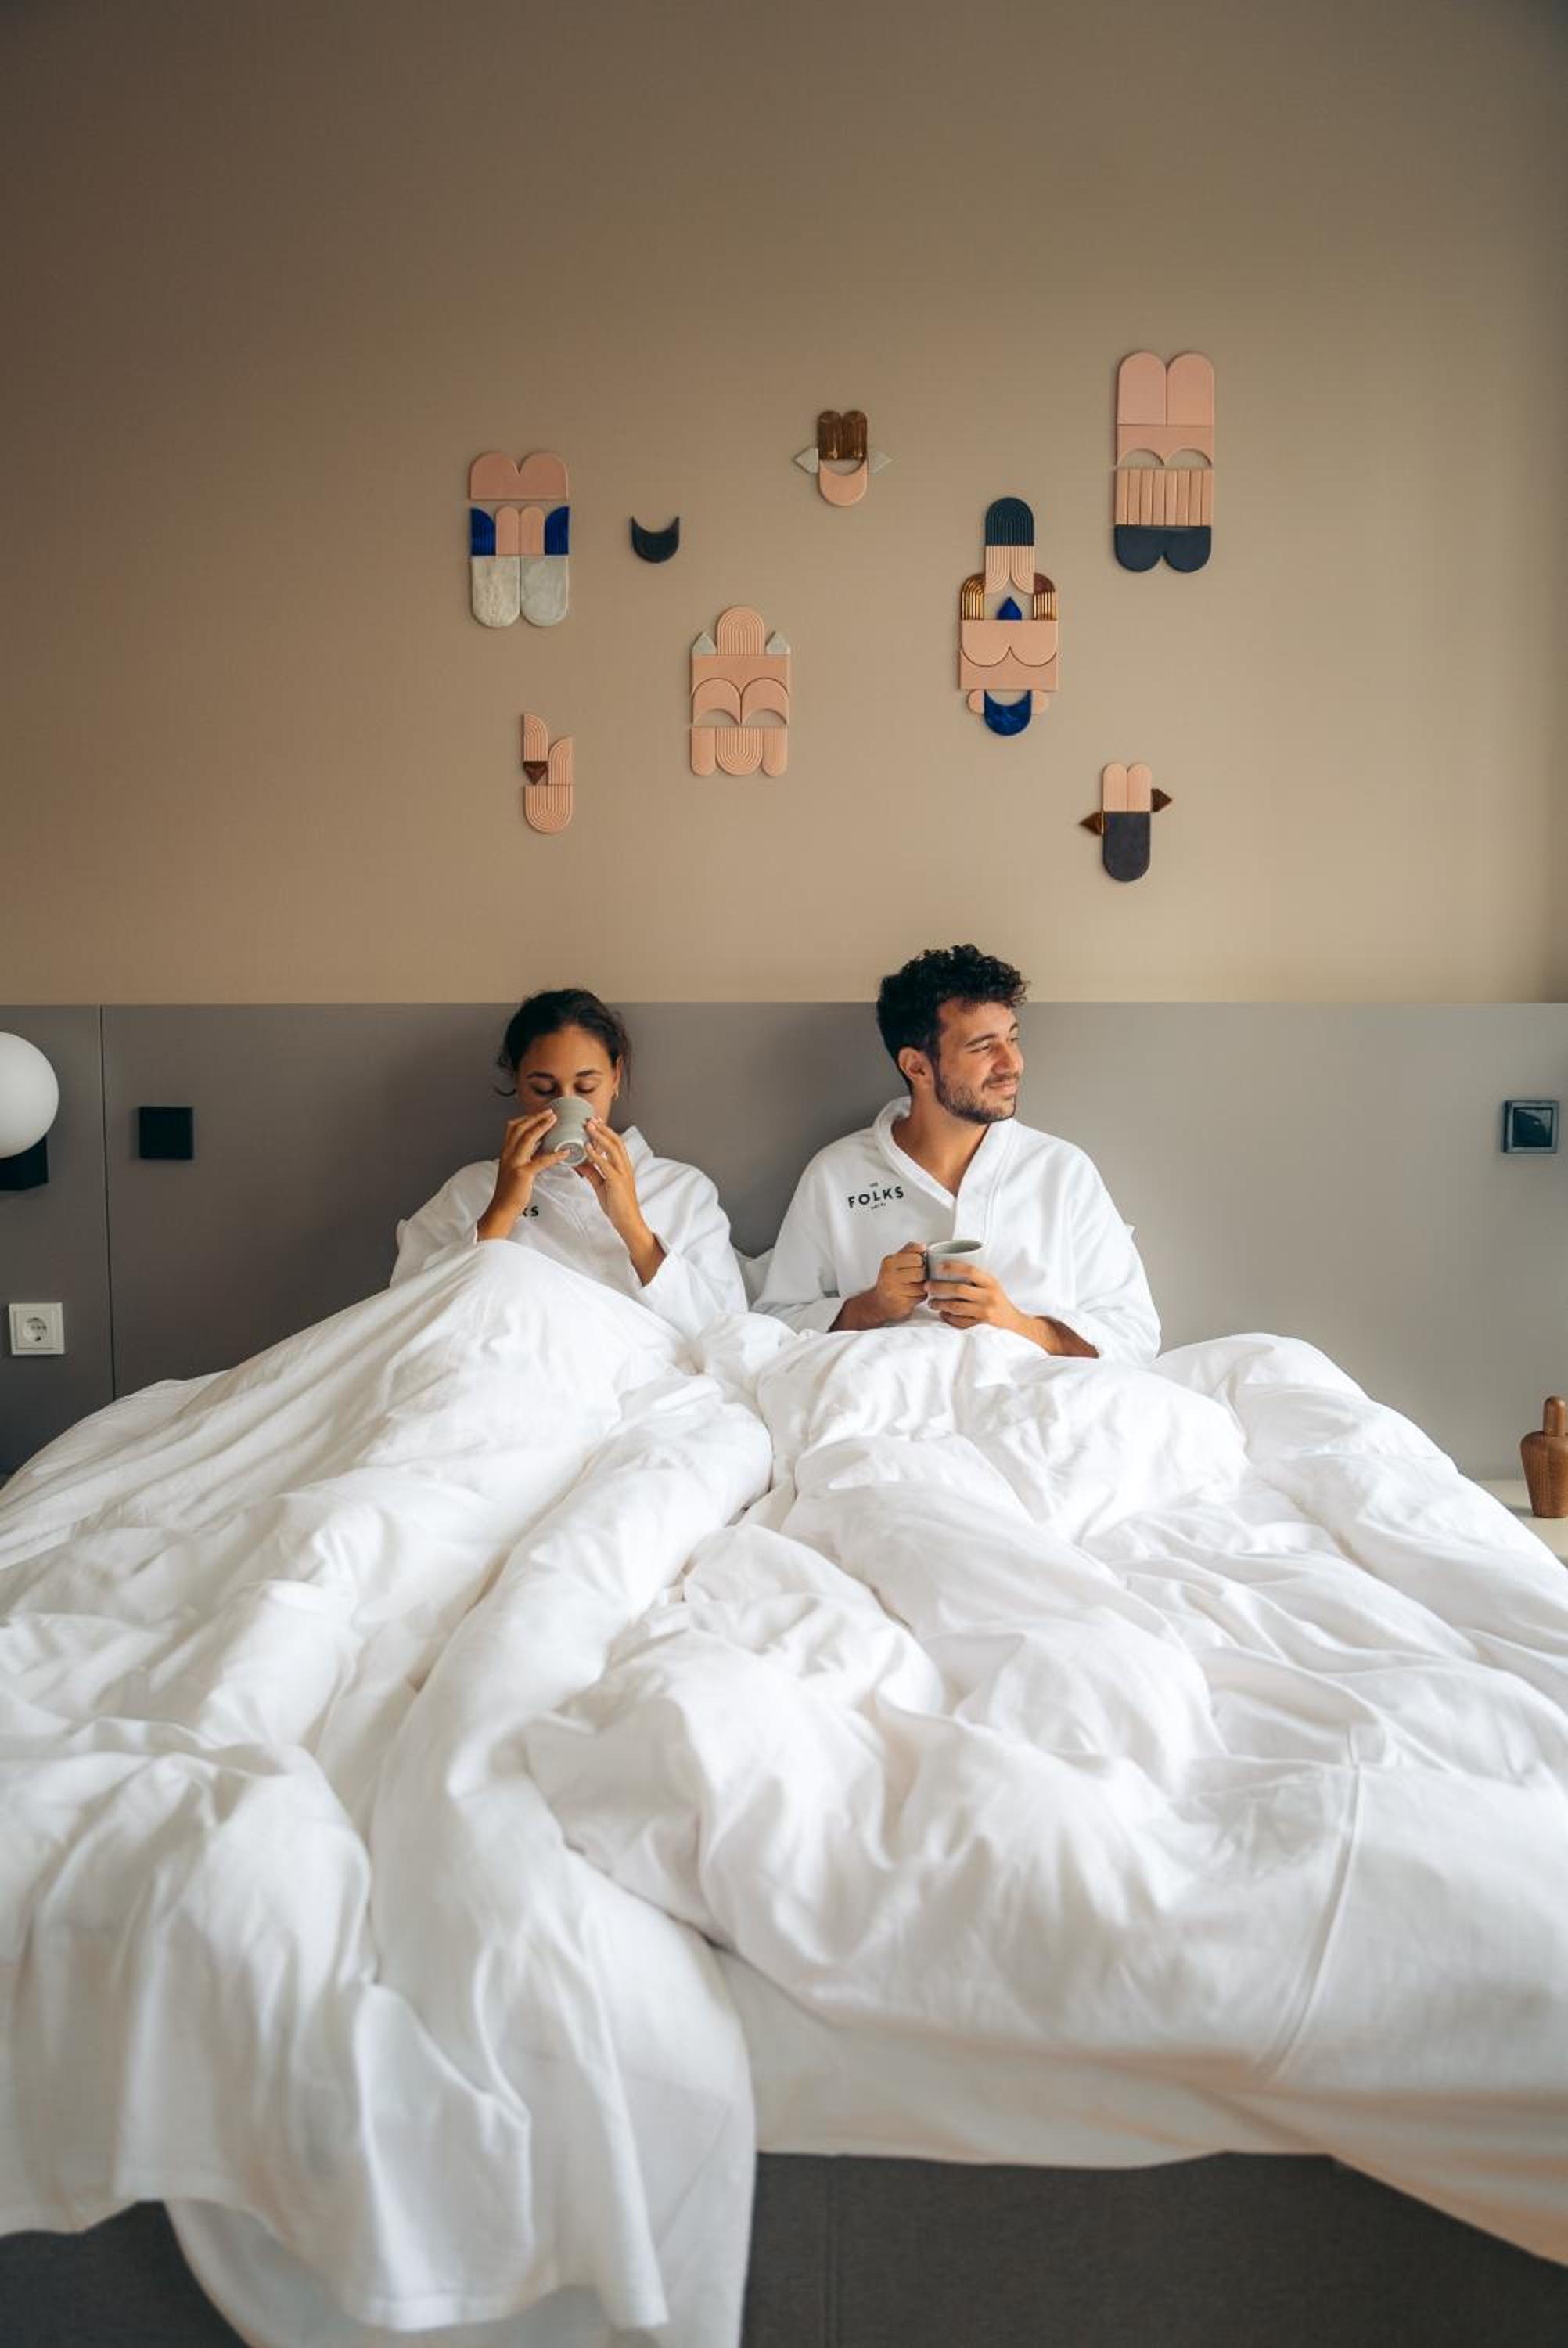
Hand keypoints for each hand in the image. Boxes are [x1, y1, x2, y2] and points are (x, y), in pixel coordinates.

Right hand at [479, 1108, 569, 1232]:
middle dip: (535, 1117)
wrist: (502, 1208)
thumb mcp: (516, 1168)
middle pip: (520, 1128)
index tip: (540, 1113)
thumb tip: (541, 1147)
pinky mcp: (522, 1174)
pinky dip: (554, 1155)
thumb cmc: (510, 1191)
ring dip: (542, 1127)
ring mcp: (514, 1163)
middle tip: (550, 1112)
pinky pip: (540, 1161)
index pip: (513, 1128)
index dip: (527, 1118)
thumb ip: (526, 1156)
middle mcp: (508, 1154)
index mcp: (506, 1152)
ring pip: (527, 1138)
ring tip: (554, 1120)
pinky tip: (564, 1152)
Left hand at [577, 1118, 664, 1284]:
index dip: (605, 1131)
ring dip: (600, 1136)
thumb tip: (578, 1161)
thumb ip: (591, 1172)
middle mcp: (625, 1166)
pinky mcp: (617, 1182)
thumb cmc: (617, 1205)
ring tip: (588, 1126)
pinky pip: (606, 1165)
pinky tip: (587, 1148)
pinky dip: (596, 1155)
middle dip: (603, 1128)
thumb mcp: (601, 1185)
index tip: (594, 1121)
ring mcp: (622, 1173)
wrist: (628, 1222)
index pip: (615, 1143)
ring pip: (613, 1148)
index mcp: (622, 1166)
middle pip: (615, 1141)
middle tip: (590, 1117)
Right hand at [835, 1241, 928, 1329]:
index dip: (920, 1261)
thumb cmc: (892, 1278)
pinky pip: (921, 1297)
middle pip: (920, 1272)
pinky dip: (921, 1296)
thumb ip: (910, 1249)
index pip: (916, 1258)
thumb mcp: (897, 1259)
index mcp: (889, 1262)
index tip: (916, 1264)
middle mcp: (889, 1276)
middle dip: (922, 1275)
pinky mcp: (902, 1303)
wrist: (881, 1301)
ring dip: (923, 1286)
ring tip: (914, 1286)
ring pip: (922, 1286)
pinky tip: (913, 1294)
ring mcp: (894, 1291)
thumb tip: (923, 1246)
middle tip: (916, 1276)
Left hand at [927, 1263, 1034, 1339]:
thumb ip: (976, 1278)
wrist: (1013, 1321)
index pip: (970, 1270)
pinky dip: (948, 1318)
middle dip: (939, 1288)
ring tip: (931, 1302)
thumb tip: (948, 1268)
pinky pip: (960, 1321)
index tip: (938, 1267)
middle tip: (927, 1287)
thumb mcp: (991, 1284)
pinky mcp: (981, 1324)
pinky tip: (942, 1314)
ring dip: (940, 1304)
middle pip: (958, 1289)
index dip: (953, 1267)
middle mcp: (989, 1296)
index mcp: (990, 1282)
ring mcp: (985, 1311)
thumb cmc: (998, 1299)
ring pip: (956, 1307)